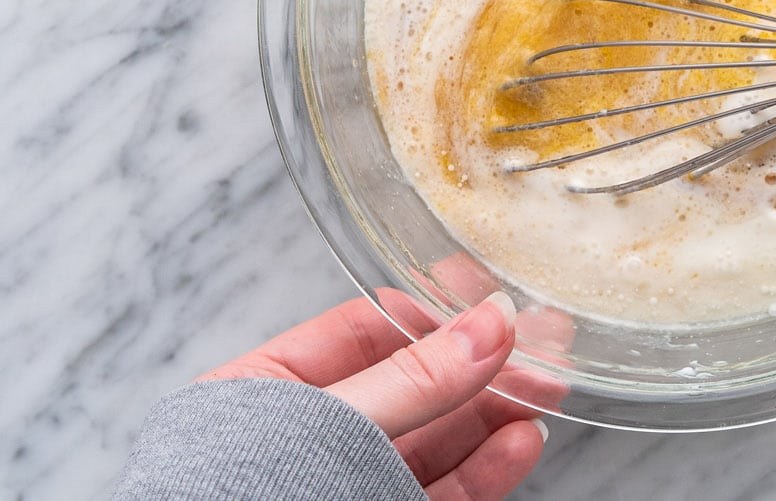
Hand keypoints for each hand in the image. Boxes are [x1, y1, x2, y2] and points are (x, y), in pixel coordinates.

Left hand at [199, 291, 544, 499]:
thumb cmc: (228, 500)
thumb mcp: (324, 423)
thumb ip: (411, 380)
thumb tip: (489, 323)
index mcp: (270, 392)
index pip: (366, 332)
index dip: (434, 313)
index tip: (494, 298)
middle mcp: (313, 439)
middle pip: (414, 387)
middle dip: (481, 366)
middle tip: (543, 345)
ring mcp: (348, 486)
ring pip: (437, 442)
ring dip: (495, 415)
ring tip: (545, 390)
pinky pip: (443, 490)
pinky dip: (487, 467)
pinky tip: (520, 443)